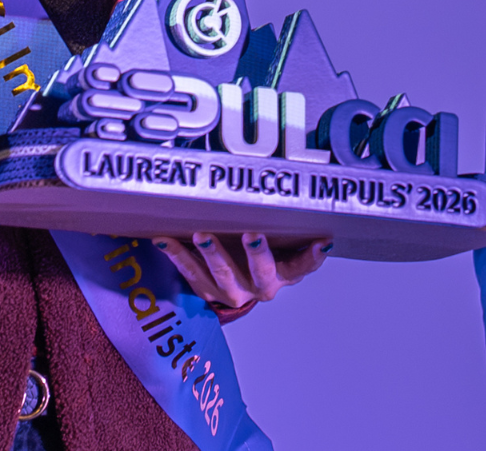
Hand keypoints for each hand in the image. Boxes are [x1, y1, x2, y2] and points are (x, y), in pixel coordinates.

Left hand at [151, 232, 330, 307]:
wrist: (237, 290)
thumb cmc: (261, 258)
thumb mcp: (281, 248)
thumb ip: (289, 231)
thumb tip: (301, 194)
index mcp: (283, 275)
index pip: (302, 267)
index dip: (312, 257)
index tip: (321, 242)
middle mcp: (260, 287)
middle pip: (261, 272)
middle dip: (257, 253)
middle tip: (252, 235)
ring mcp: (232, 291)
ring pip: (222, 274)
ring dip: (213, 253)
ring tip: (202, 235)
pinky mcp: (207, 291)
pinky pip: (190, 273)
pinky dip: (177, 255)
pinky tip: (164, 240)